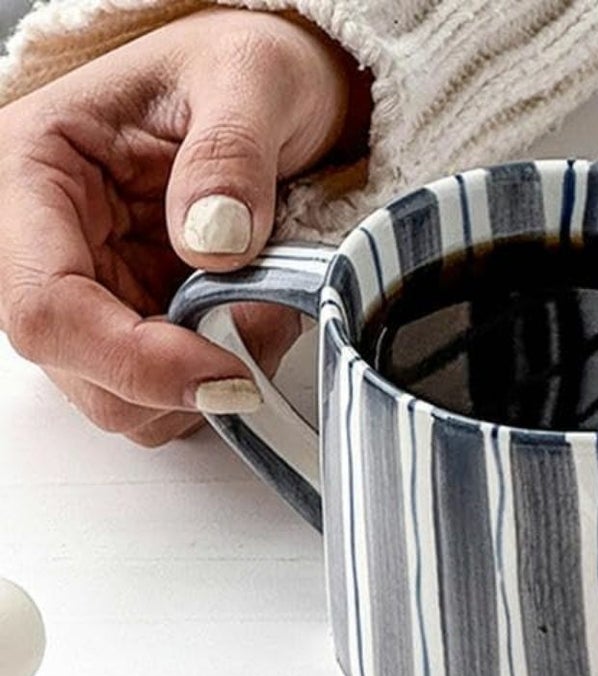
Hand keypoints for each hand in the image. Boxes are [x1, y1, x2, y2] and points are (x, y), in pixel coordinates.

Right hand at [0, 8, 360, 445]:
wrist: (280, 90)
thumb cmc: (247, 69)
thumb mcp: (251, 79)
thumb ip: (231, 155)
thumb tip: (213, 241)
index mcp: (36, 169)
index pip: (45, 306)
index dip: (134, 362)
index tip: (227, 375)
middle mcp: (48, 241)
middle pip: (80, 372)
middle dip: (177, 384)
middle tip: (257, 344)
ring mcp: (95, 290)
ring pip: (125, 402)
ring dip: (204, 389)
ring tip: (261, 313)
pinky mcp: (141, 323)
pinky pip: (170, 396)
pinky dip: (221, 382)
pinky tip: (252, 323)